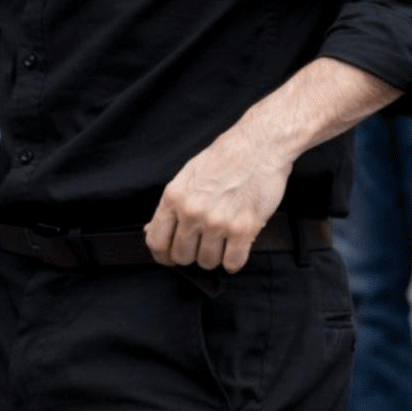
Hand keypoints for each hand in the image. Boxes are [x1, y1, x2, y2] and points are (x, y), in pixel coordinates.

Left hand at [145, 128, 292, 272]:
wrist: (258, 147)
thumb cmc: (223, 160)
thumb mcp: (186, 177)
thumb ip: (170, 206)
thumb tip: (153, 230)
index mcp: (173, 198)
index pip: (156, 241)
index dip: (162, 255)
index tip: (169, 257)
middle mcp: (192, 212)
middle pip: (181, 256)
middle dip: (191, 254)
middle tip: (201, 244)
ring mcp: (218, 222)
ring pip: (207, 262)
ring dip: (214, 257)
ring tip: (221, 241)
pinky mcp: (244, 229)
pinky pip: (233, 263)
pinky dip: (234, 260)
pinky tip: (236, 248)